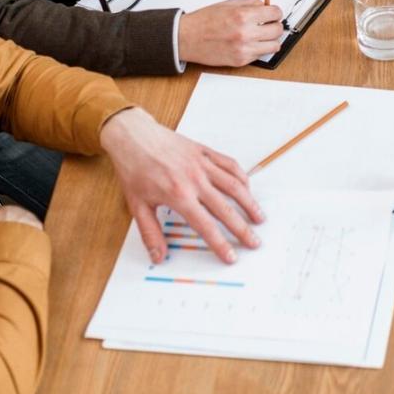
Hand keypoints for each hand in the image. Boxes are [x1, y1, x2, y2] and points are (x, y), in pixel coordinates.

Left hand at [100, 107, 265, 264]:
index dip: (220, 244)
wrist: (133, 137)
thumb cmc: (134, 169)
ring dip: (249, 203)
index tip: (230, 257)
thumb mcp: (137, 205)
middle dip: (242, 229)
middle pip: (225, 209)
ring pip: (234, 186)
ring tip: (259, 218)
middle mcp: (194, 180)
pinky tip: (247, 188)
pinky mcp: (205, 152)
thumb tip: (158, 256)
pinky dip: (241, 177)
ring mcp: (202, 164)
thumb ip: (150, 233)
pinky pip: (230, 165)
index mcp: (178, 195)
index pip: (205, 225)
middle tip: (254, 242)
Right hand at [179, 0, 284, 66]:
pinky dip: (259, 49)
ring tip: (262, 36)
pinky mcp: (241, 61)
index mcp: (243, 15)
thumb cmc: (204, 21)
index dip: (275, 12)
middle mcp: (245, 33)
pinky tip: (250, 43)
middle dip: (275, 25)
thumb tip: (266, 6)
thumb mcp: (228, 4)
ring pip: (274, 46)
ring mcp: (244, 49)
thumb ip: (250, 4)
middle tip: (268, 24)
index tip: (273, 14)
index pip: (275, 13)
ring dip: (270, 40)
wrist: (186, 38)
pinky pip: (261, 55)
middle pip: (278, 30)